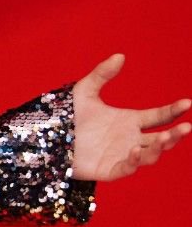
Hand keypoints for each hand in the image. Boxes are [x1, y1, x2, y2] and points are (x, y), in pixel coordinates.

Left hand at [72, 52, 190, 181]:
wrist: (48, 137)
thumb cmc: (67, 115)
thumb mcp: (85, 91)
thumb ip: (102, 74)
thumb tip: (120, 56)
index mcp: (130, 120)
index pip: (159, 116)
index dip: (174, 110)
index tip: (188, 103)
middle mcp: (130, 139)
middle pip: (161, 139)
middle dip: (175, 134)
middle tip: (187, 127)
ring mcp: (122, 155)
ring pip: (149, 155)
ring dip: (159, 148)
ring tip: (165, 137)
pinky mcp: (109, 170)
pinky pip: (127, 168)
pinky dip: (134, 161)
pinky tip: (135, 150)